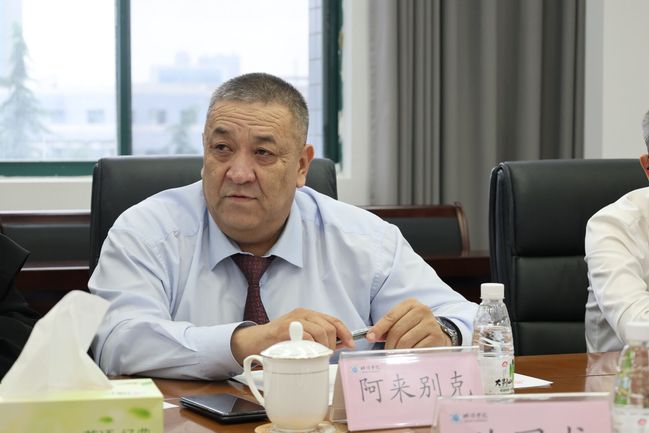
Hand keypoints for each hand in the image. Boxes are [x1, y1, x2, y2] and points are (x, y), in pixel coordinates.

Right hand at [231, 308, 353, 363]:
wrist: (256, 340)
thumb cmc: (280, 340)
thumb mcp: (303, 336)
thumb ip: (320, 338)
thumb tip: (342, 343)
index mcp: (309, 314)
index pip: (334, 320)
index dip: (345, 332)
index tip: (351, 344)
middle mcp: (303, 314)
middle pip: (329, 327)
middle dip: (333, 343)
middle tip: (328, 354)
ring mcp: (294, 320)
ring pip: (320, 331)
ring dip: (324, 347)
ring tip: (318, 355)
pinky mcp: (286, 328)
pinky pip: (306, 337)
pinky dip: (311, 348)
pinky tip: (308, 354)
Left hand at [366, 298, 450, 348]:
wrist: (438, 334)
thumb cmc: (414, 328)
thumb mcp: (401, 322)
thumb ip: (386, 328)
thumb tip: (370, 336)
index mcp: (410, 304)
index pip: (390, 316)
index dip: (379, 328)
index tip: (370, 338)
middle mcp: (422, 310)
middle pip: (397, 330)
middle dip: (388, 343)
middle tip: (386, 352)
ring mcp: (430, 323)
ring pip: (405, 341)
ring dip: (397, 351)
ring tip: (395, 355)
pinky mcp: (436, 336)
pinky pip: (416, 349)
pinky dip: (409, 355)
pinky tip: (408, 356)